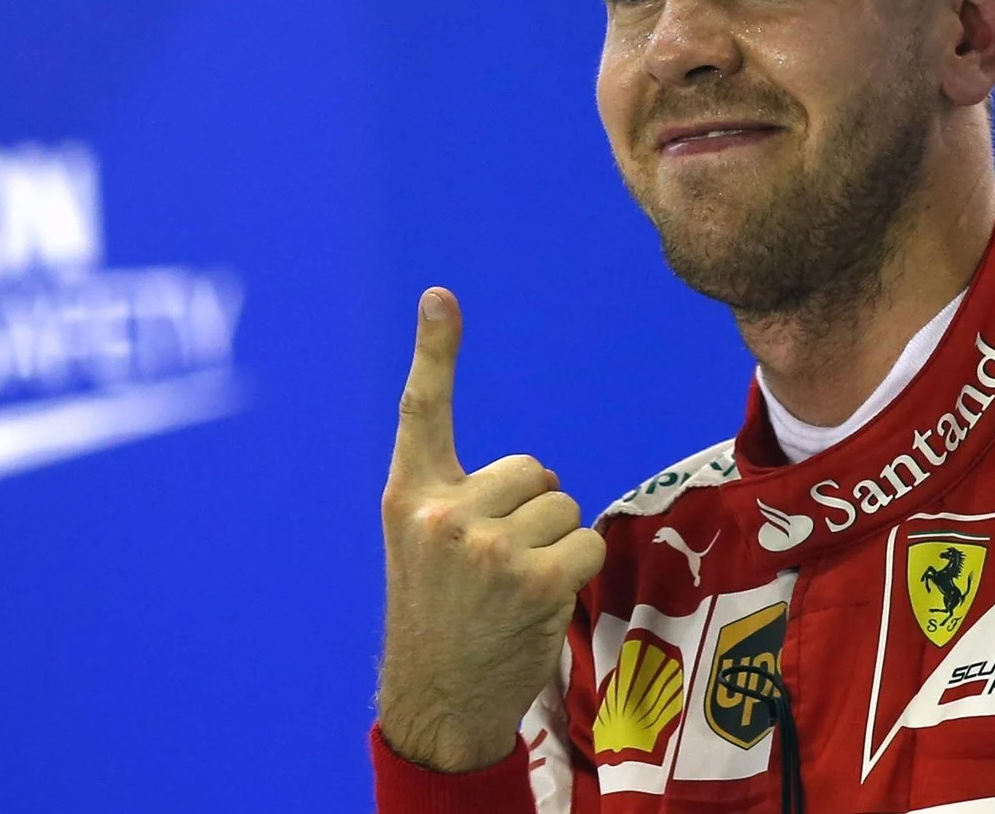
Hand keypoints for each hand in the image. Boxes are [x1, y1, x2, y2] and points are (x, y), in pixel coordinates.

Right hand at [376, 288, 605, 772]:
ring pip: (563, 506)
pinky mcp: (532, 579)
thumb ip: (459, 501)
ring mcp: (487, 547)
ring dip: (554, 543)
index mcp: (408, 497)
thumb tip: (538, 480)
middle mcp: (443, 514)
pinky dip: (577, 569)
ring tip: (514, 586)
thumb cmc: (441, 616)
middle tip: (497, 563)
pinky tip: (540, 601)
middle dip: (531, 510)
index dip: (435, 349)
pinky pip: (585, 541)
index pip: (422, 411)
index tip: (440, 297)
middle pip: (533, 470)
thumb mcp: (421, 547)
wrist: (437, 698)